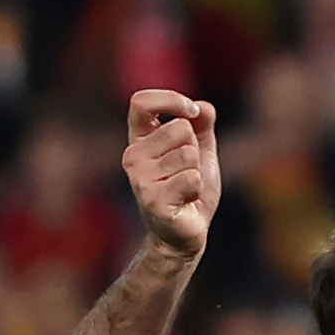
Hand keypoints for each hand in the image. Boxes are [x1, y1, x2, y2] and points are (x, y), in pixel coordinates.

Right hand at [122, 87, 219, 257]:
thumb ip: (202, 126)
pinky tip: (186, 201)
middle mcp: (132, 156)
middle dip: (194, 148)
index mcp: (140, 140)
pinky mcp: (152, 200)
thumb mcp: (200, 151)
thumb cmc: (189, 189)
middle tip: (186, 172)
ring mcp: (139, 179)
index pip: (141, 102)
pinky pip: (191, 177)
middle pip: (179, 127)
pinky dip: (197, 188)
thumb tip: (202, 108)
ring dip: (196, 172)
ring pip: (188, 154)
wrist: (186, 234)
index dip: (171, 100)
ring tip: (185, 189)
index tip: (192, 112)